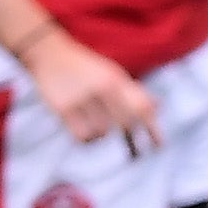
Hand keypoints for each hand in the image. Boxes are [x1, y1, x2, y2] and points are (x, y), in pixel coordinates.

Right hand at [16, 29, 158, 148]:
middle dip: (130, 142)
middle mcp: (101, 88)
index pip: (141, 107)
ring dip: (102, 135)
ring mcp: (82, 98)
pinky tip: (84, 131)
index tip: (159, 147)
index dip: (152, 129)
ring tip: (95, 126)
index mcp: (116, 79)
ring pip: (102, 133)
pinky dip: (86, 138)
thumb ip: (133, 91)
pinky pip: (81, 136)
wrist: (49, 53)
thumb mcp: (111, 73)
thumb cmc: (86, 68)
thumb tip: (157, 107)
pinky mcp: (63, 108)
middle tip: (133, 154)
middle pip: (124, 124)